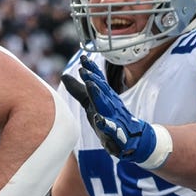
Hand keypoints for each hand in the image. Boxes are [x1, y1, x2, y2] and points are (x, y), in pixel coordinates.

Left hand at [62, 54, 170, 169]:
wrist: (131, 139)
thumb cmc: (109, 118)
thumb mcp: (91, 103)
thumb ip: (78, 90)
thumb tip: (63, 75)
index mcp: (105, 97)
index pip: (98, 81)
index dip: (91, 70)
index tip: (83, 57)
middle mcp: (111, 105)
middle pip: (102, 90)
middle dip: (93, 79)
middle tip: (84, 70)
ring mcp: (115, 118)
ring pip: (106, 106)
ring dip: (98, 95)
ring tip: (90, 85)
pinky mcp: (116, 134)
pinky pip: (112, 129)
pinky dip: (106, 124)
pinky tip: (99, 119)